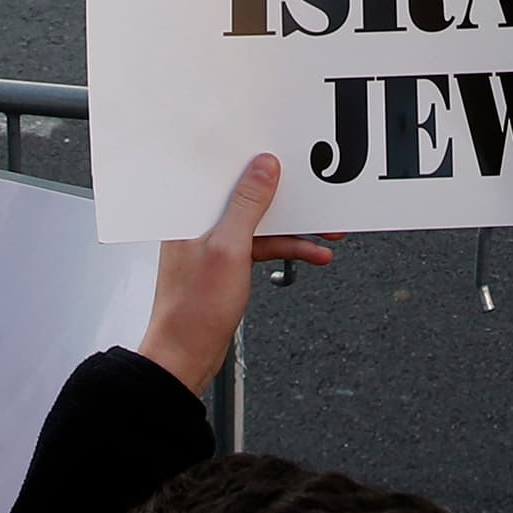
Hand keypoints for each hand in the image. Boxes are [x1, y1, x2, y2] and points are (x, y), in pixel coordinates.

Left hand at [134, 154, 335, 396]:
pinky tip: (313, 252)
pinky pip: (264, 243)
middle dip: (287, 197)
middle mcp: (199, 220)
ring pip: (262, 220)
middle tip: (318, 196)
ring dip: (295, 227)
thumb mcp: (228, 249)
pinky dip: (288, 247)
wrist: (186, 357)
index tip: (287, 155)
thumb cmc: (192, 311)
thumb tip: (264, 167)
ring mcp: (215, 241)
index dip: (257, 159)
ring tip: (327, 231)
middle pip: (250, 195)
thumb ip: (247, 205)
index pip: (224, 170)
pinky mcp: (227, 260)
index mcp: (189, 210)